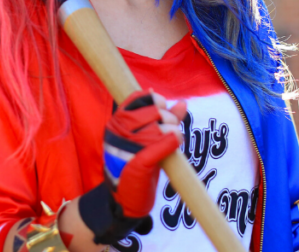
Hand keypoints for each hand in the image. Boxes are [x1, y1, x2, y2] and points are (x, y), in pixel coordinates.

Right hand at [78, 89, 186, 243]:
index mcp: (116, 123)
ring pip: (156, 128)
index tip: (164, 108)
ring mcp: (126, 148)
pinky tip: (177, 140)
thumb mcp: (147, 139)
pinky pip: (157, 147)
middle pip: (150, 112)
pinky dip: (170, 142)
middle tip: (172, 126)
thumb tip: (182, 103)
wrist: (125, 199)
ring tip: (175, 136)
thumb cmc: (135, 165)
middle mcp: (118, 132)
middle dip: (167, 116)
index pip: (136, 99)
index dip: (155, 100)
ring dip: (172, 130)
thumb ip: (163, 121)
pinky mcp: (138, 164)